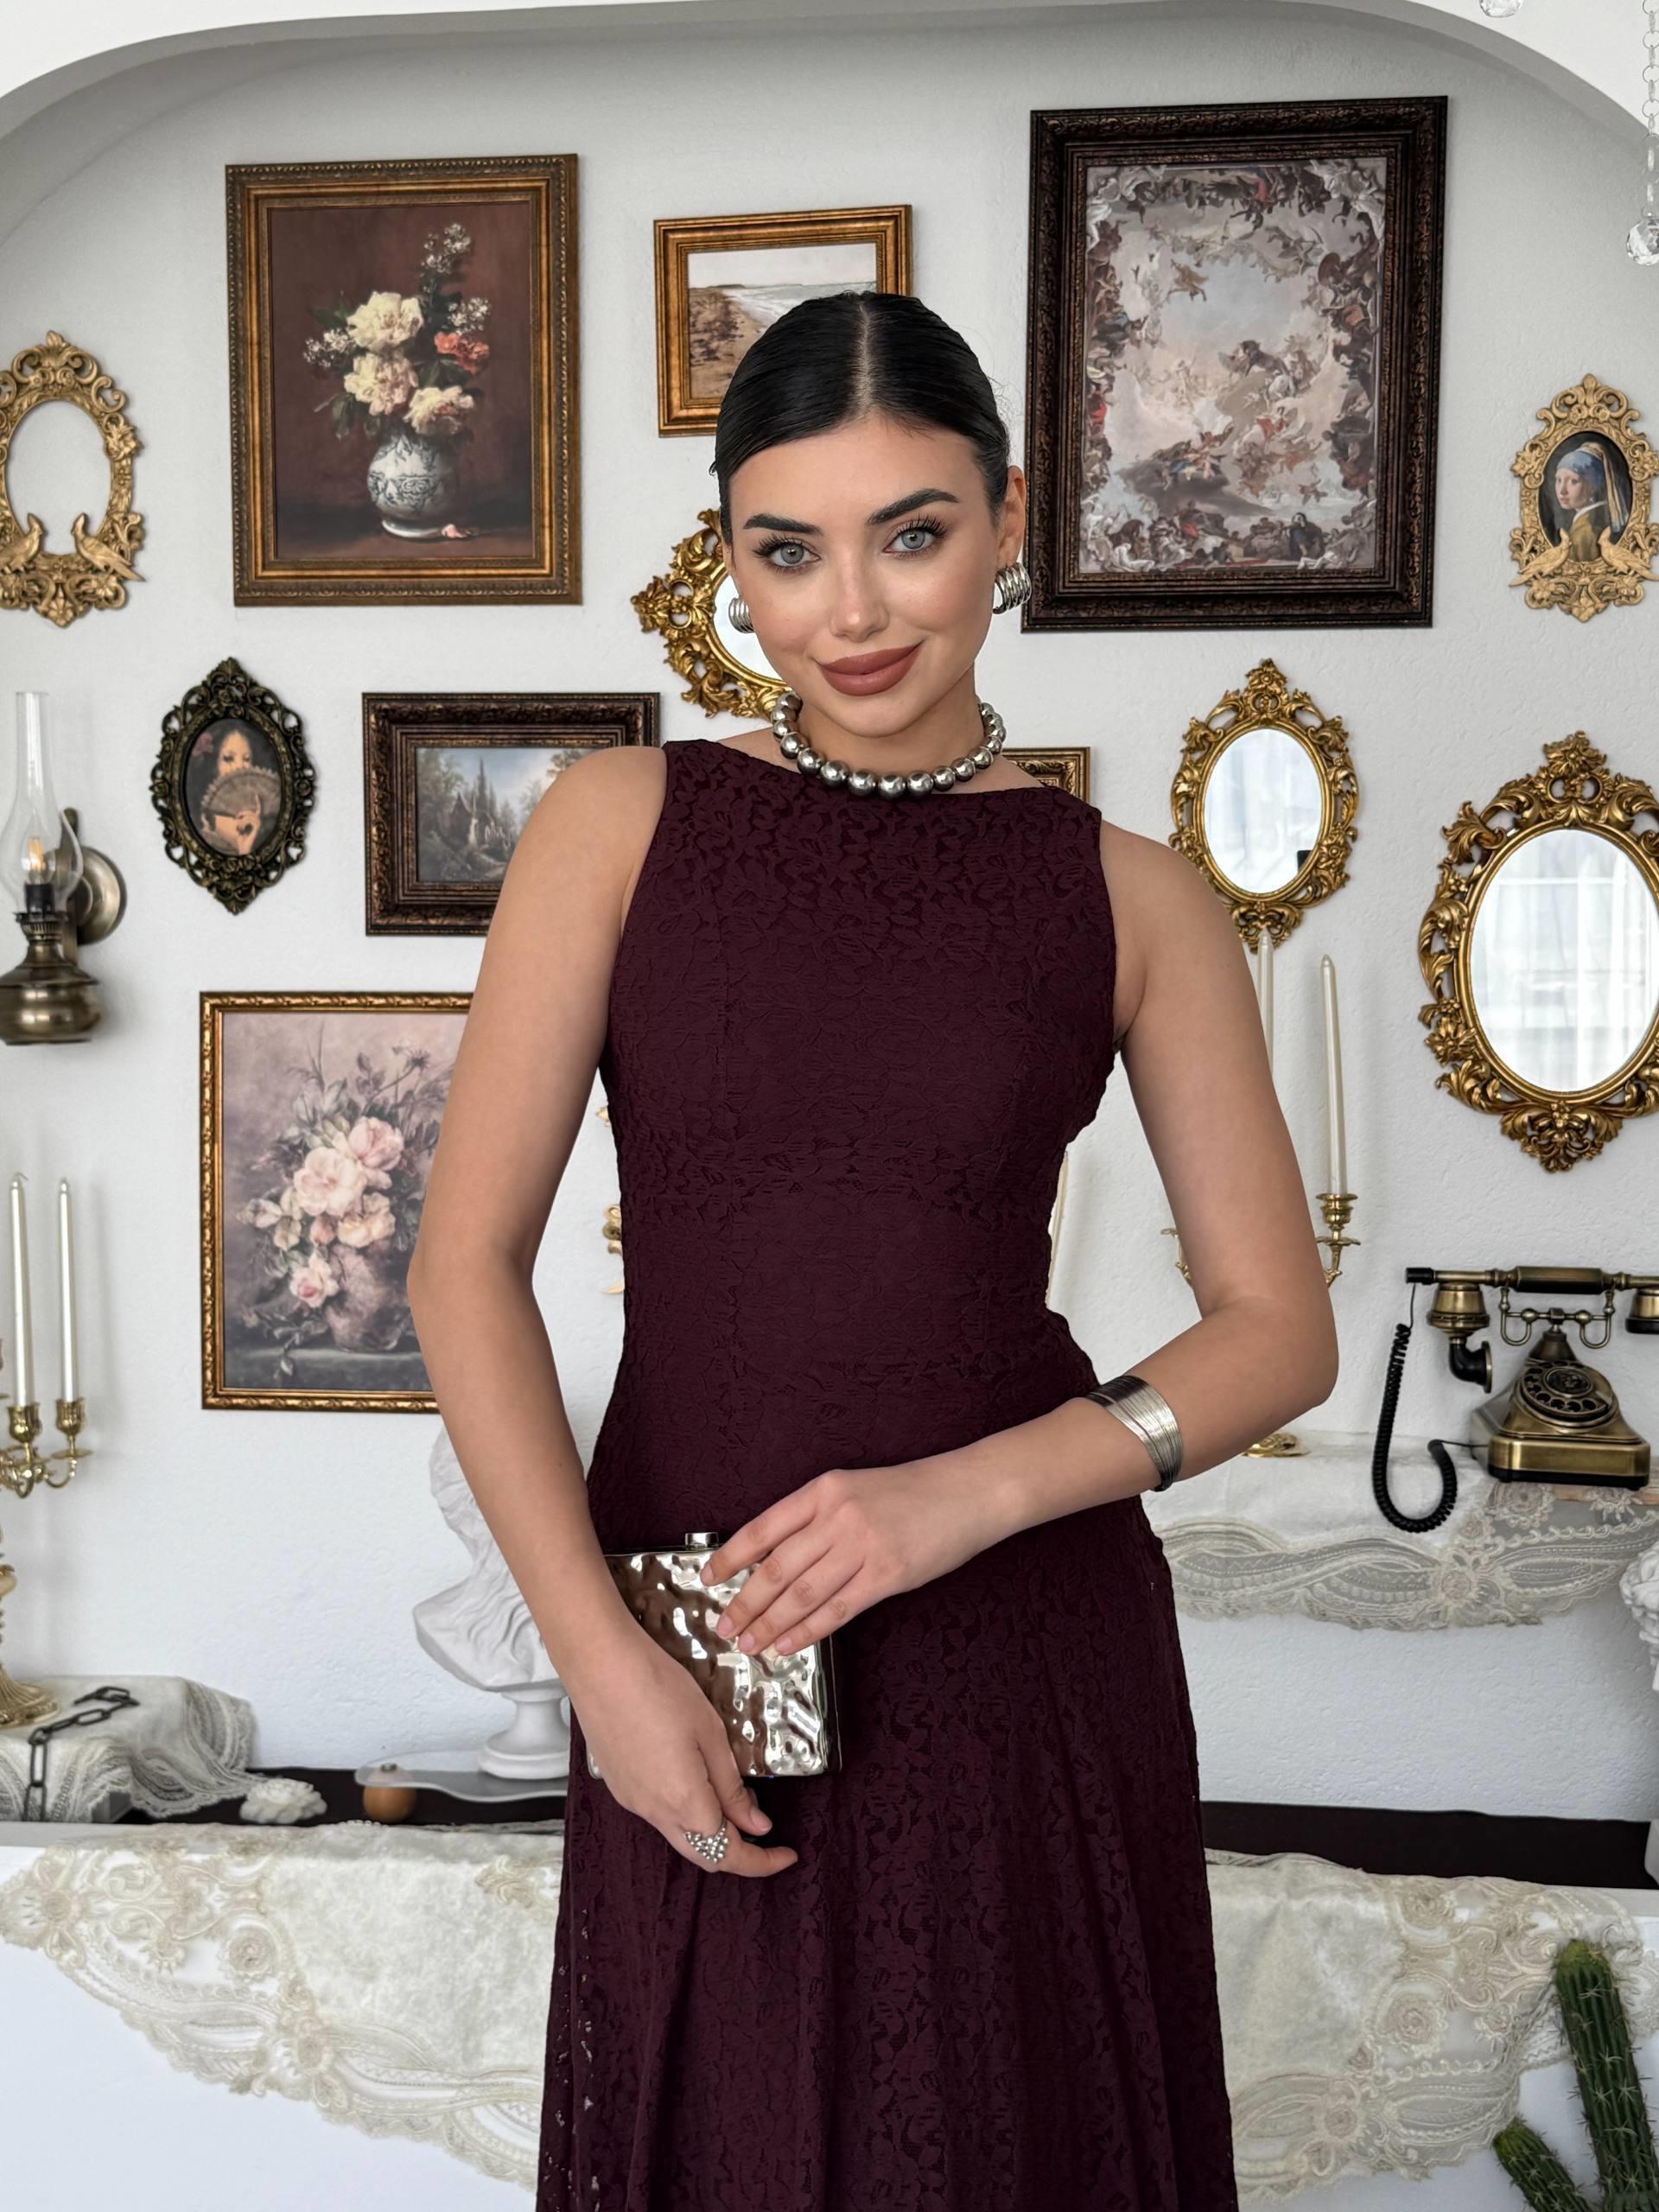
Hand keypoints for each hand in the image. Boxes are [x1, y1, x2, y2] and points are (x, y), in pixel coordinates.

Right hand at [569, 1622, 798, 1877]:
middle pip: (704, 1856)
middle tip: (767, 1835)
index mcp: (684, 1801)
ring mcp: (632, 1801)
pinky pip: (659, 1814)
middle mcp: (654, 1812)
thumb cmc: (658, 1688)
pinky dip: (686, 1813)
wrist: (600, 1665)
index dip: (762, 1862)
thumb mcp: (711, 1732)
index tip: (786, 1853)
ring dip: (711, 1832)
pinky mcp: (619, 1786)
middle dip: (739, 1854)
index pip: (729, 1854)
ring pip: (680, 1836)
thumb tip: (756, 1824)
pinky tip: (697, 1781)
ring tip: (735, 1799)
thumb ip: (732, 1786)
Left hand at [698, 1453, 1008, 1658]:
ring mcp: (863, 1547)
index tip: (709, 1578)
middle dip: (745, 1602)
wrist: (967, 1492)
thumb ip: (816, 1519)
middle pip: (776, 1568)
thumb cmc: (911, 1493)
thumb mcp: (854, 1490)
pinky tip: (788, 1645)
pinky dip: (807, 1631)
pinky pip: (837, 1610)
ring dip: (770, 1624)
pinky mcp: (887, 1575)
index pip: (763, 1528)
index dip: (731, 1557)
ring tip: (749, 1643)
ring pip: (802, 1594)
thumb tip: (772, 1560)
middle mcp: (838, 1516)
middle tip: (723, 1626)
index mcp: (824, 1490)